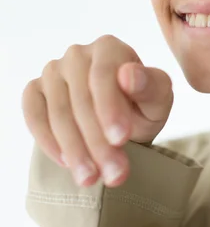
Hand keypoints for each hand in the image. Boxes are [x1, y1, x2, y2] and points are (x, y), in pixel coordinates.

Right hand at [22, 35, 173, 187]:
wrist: (121, 124)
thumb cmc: (143, 106)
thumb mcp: (158, 100)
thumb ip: (151, 86)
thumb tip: (129, 74)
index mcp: (109, 47)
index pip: (103, 76)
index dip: (110, 109)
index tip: (121, 139)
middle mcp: (78, 54)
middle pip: (81, 99)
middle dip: (97, 141)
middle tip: (114, 173)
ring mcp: (53, 71)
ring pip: (58, 113)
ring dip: (75, 150)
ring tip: (93, 178)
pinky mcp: (35, 91)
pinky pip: (35, 116)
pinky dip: (48, 141)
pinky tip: (67, 163)